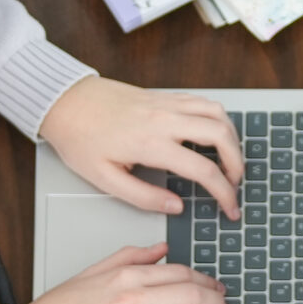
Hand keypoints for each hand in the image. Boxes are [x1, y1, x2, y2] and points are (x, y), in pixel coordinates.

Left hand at [39, 78, 243, 219]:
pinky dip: (217, 119)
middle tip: (233, 185)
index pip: (204, 170)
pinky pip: (204, 102)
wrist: (65, 102)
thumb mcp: (104, 179)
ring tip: (228, 162)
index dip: (224, 193)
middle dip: (237, 164)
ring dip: (231, 139)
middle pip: (221, 136)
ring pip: (218, 114)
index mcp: (151, 144)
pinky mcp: (165, 95)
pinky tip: (213, 136)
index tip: (230, 208)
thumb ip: (143, 197)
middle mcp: (165, 119)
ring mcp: (167, 103)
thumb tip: (175, 206)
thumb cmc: (80, 139)